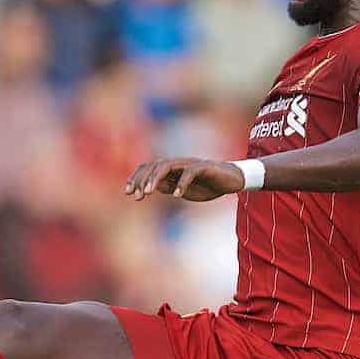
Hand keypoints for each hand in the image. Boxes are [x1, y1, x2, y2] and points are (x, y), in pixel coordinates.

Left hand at [124, 157, 245, 201]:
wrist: (232, 180)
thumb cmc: (207, 185)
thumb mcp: (184, 191)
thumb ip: (168, 187)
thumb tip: (153, 188)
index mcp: (171, 169)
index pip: (148, 168)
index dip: (136, 178)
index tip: (128, 193)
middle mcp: (178, 163)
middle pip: (154, 165)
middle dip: (142, 179)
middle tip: (137, 195)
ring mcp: (190, 164)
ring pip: (167, 165)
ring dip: (155, 178)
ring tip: (149, 192)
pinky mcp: (204, 167)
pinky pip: (190, 172)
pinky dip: (182, 183)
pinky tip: (176, 195)